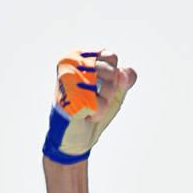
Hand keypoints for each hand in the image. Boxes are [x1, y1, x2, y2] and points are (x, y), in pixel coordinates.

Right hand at [41, 49, 136, 164]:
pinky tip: (85, 114)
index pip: (111, 57)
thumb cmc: (93, 108)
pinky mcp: (69, 96)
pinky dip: (99, 113)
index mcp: (79, 57)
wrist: (77, 135)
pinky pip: (101, 104)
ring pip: (108, 86)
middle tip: (93, 97)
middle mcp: (71, 63)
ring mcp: (68, 79)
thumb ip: (124, 79)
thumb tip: (124, 74)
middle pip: (112, 71)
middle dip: (110, 89)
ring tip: (89, 105)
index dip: (114, 76)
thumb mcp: (114, 92)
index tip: (99, 85)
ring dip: (104, 102)